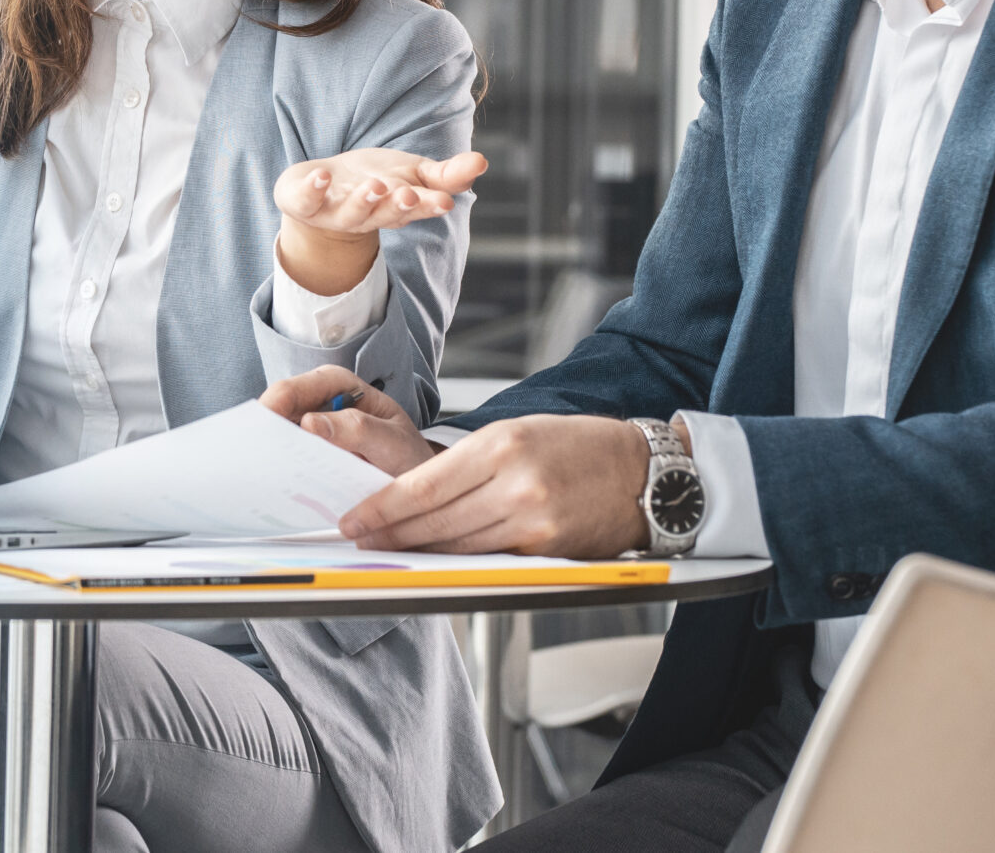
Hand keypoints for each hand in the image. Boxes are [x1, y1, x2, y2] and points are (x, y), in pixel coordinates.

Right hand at [259, 365, 436, 474]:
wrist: (419, 484)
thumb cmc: (409, 455)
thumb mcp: (394, 443)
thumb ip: (359, 430)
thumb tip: (310, 423)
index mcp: (339, 385)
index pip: (296, 389)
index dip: (274, 405)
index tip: (262, 427)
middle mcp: (320, 400)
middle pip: (278, 410)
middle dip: (264, 430)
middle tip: (255, 457)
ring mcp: (311, 427)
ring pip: (277, 435)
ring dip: (268, 453)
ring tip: (262, 474)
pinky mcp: (308, 452)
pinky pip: (285, 457)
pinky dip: (279, 469)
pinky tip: (277, 484)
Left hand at [272, 149, 487, 296]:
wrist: (319, 187)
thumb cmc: (377, 180)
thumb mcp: (414, 173)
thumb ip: (447, 174)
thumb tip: (482, 162)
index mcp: (397, 208)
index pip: (418, 209)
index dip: (429, 206)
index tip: (444, 201)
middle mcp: (368, 216)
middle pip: (384, 216)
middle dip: (397, 207)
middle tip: (409, 195)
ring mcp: (335, 212)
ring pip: (350, 214)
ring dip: (362, 201)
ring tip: (374, 186)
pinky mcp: (304, 203)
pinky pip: (306, 200)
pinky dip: (314, 188)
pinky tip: (321, 174)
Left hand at [337, 414, 650, 558]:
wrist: (641, 473)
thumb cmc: (576, 446)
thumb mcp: (515, 433)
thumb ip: (467, 464)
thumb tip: (413, 494)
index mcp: (502, 446)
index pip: (424, 486)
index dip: (382, 508)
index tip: (353, 520)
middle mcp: (517, 485)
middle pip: (435, 521)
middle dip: (390, 534)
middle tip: (360, 540)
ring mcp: (534, 522)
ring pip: (459, 546)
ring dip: (418, 553)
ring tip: (387, 553)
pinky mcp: (548, 551)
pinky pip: (490, 558)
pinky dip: (459, 561)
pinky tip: (436, 560)